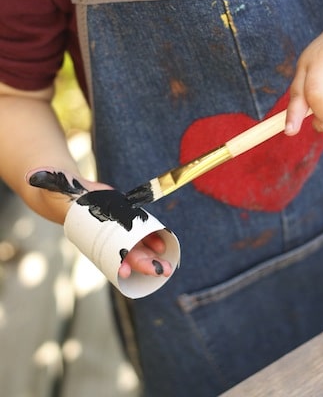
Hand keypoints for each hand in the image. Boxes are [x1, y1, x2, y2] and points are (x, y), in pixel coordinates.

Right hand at [27, 167, 172, 278]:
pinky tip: (162, 243)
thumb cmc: (57, 192)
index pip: (105, 253)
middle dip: (143, 263)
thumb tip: (32, 175)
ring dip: (152, 256)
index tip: (124, 271)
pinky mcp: (123, 221)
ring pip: (136, 248)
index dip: (115, 262)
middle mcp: (104, 237)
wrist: (68, 193)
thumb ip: (46, 182)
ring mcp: (115, 231)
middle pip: (126, 254)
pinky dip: (152, 238)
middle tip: (160, 270)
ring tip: (167, 265)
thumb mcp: (51, 186)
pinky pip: (140, 233)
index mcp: (90, 234)